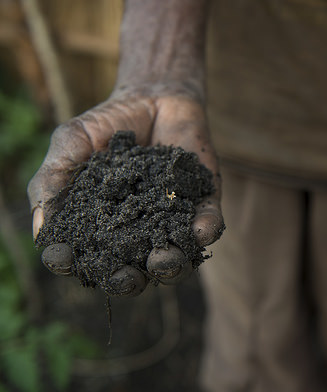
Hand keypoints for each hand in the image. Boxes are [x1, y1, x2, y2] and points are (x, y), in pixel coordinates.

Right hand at [28, 87, 223, 295]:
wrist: (154, 97)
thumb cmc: (107, 126)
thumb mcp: (71, 144)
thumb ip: (53, 181)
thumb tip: (41, 231)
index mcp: (101, 229)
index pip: (87, 259)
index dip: (76, 265)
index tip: (68, 260)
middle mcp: (137, 236)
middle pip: (132, 273)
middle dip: (127, 280)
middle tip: (125, 276)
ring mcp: (172, 224)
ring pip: (174, 260)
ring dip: (170, 266)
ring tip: (163, 259)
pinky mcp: (203, 206)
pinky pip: (207, 226)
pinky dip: (204, 231)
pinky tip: (199, 231)